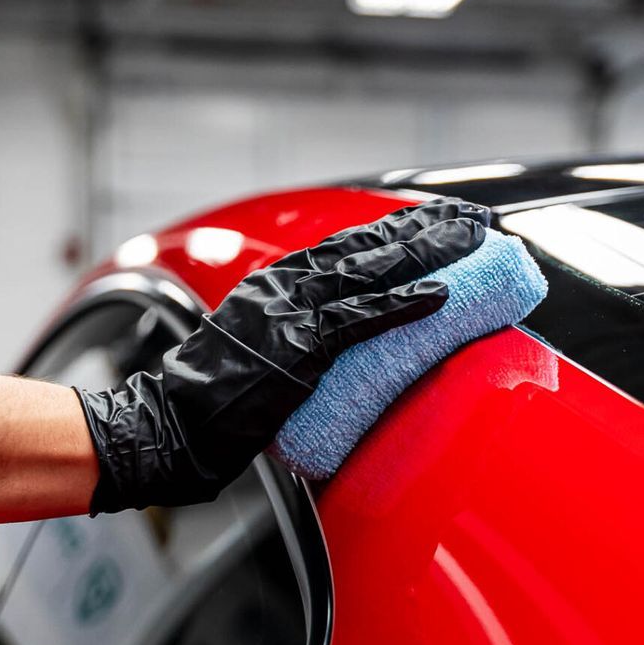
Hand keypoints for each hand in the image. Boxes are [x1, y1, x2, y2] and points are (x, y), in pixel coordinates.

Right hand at [76, 197, 492, 511]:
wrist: (169, 426)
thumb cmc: (210, 401)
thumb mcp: (258, 349)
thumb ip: (297, 334)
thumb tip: (335, 340)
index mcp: (274, 280)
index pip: (349, 244)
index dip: (398, 229)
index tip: (439, 219)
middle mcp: (284, 283)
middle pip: (369, 244)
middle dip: (427, 228)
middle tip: (474, 218)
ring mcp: (291, 310)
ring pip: (374, 269)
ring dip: (429, 253)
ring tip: (473, 241)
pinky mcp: (299, 345)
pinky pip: (362, 319)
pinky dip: (404, 303)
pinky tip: (440, 294)